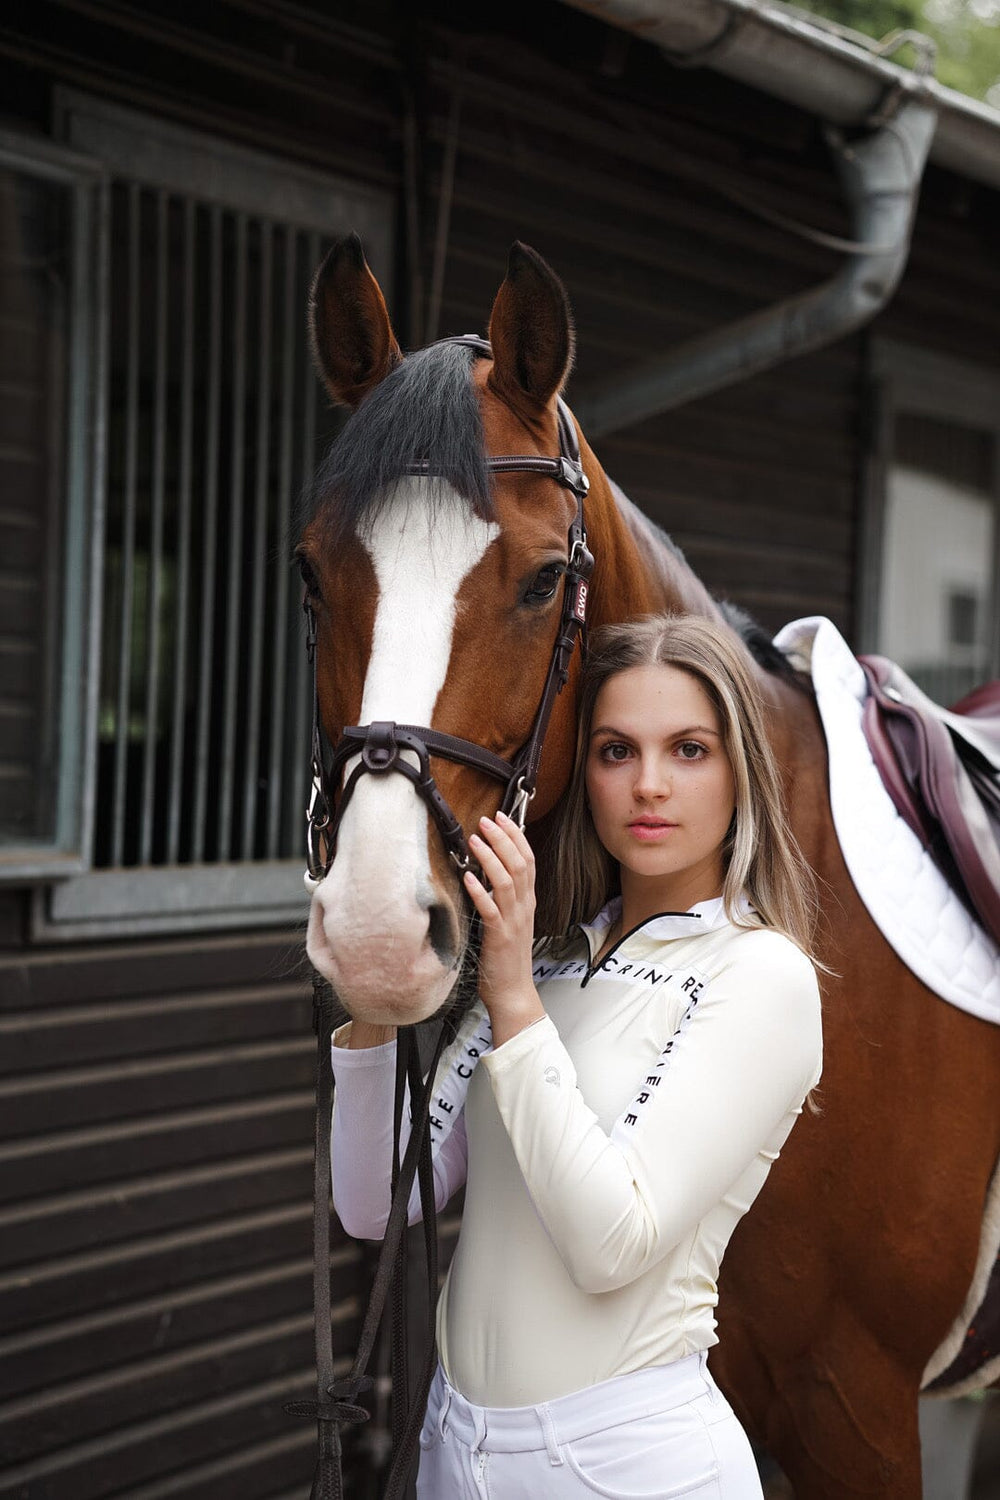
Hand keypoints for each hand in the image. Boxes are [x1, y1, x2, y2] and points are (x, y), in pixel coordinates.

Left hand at [464, 811, 545, 1047]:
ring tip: (475, 840)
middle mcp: (524, 907)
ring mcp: (513, 922)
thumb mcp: (509, 920)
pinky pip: (490, 909)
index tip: (501, 817)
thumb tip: (486, 871)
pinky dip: (480, 891)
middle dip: (503, 838)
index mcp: (527, 901)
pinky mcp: (499, 937)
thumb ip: (503, 897)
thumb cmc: (506, 957)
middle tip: (486, 820)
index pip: (528, 860)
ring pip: (507, 881)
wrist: (513, 992)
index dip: (515, 836)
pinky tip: (468, 877)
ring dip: (491, 858)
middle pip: (520, 864)